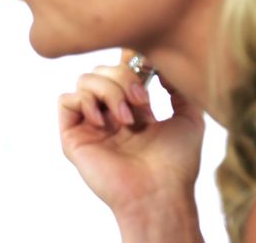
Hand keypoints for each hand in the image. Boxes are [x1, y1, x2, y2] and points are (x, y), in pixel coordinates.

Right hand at [58, 53, 203, 228]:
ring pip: (84, 79)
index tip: (148, 71)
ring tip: (126, 119)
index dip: (129, 61)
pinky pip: (66, 100)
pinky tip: (104, 122)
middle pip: (101, 69)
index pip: (119, 67)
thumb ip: (179, 87)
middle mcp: (107, 113)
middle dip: (123, 77)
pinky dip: (85, 102)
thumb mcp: (189, 117)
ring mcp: (89, 125)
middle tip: (142, 103)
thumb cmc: (176, 163)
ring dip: (108, 91)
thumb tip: (162, 61)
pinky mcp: (72, 137)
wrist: (159, 193)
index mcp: (131, 107)